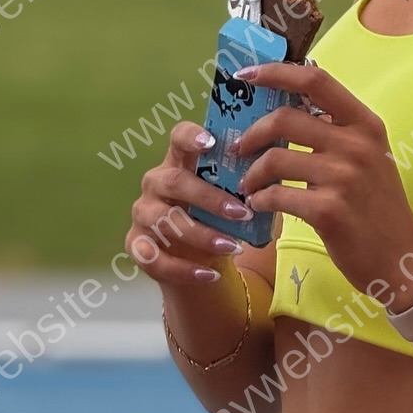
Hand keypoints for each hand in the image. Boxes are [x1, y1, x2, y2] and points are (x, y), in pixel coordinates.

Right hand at [126, 122, 252, 287]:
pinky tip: (210, 276)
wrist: (194, 254)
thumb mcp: (227, 196)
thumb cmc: (215, 215)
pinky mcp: (136, 245)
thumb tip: (276, 175)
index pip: (178, 137)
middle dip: (210, 198)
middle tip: (243, 213)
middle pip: (175, 181)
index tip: (211, 142)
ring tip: (234, 248)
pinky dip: (183, 269)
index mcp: (178, 161)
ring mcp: (142, 214)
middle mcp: (155, 183)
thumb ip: (241, 183)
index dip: (190, 136)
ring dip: (202, 236)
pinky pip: (154, 258)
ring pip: (165, 222)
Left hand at [234, 62, 412, 307]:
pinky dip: (260, 199)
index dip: (276, 73)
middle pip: (285, 118)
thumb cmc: (379, 207)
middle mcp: (357, 145)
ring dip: (252, 173)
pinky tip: (260, 205)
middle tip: (239, 148)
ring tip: (249, 185)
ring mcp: (343, 177)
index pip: (316, 80)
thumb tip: (285, 112)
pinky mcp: (328, 210)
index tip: (247, 75)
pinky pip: (276, 195)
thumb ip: (337, 133)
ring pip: (275, 158)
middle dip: (252, 133)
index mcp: (366, 125)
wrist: (402, 258)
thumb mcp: (370, 158)